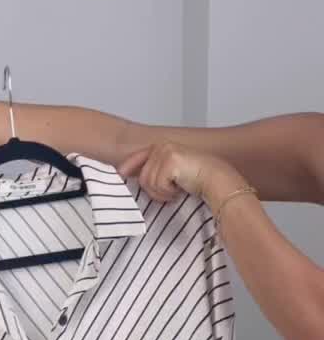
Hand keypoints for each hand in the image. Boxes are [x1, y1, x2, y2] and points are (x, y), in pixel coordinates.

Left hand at [118, 140, 242, 205]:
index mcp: (163, 147)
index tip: (121, 174)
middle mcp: (163, 146)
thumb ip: (155, 172)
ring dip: (162, 193)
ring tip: (178, 189)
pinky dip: (168, 193)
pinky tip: (181, 188)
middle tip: (173, 190)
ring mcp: (165, 151)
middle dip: (154, 189)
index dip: (128, 167)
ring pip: (148, 182)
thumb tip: (131, 177)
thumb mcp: (173, 175)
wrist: (218, 182)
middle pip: (142, 175)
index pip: (137, 157)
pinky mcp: (169, 160)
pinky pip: (156, 185)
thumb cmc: (200, 180)